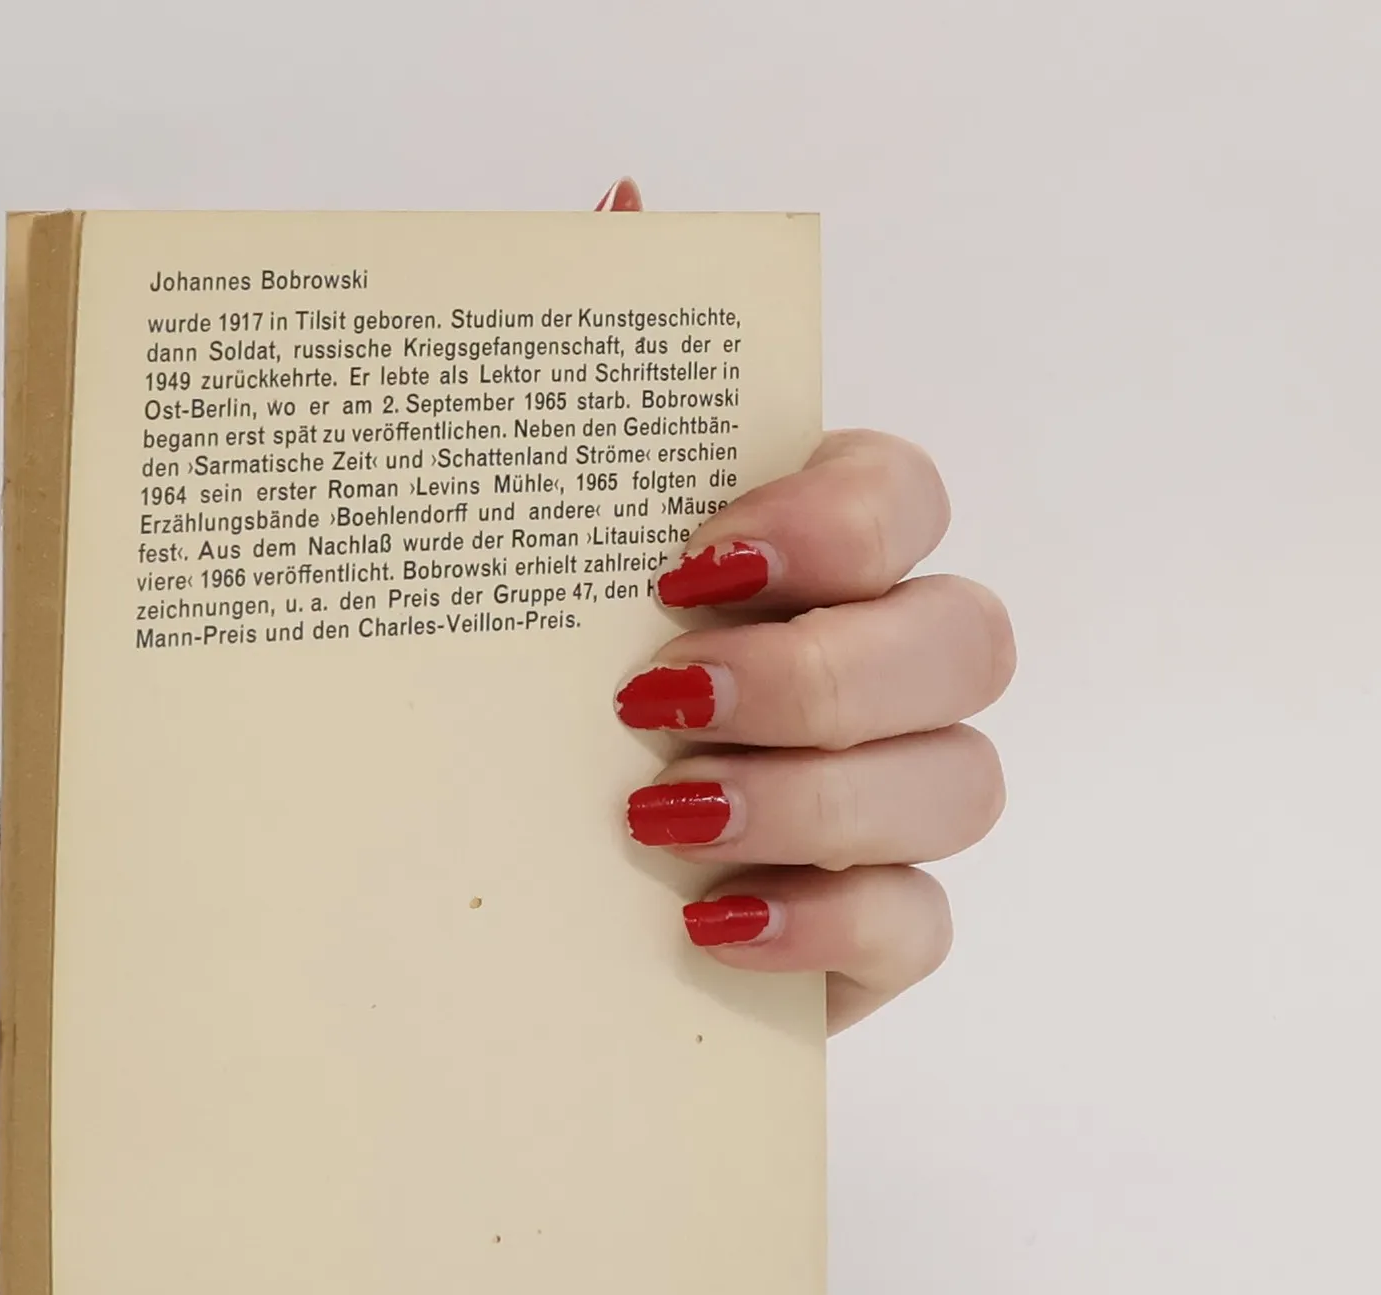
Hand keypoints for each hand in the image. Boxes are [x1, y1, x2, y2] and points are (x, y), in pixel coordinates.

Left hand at [598, 178, 1012, 1030]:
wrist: (490, 888)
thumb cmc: (524, 710)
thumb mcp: (521, 558)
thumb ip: (582, 395)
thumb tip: (623, 204)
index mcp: (806, 567)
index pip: (901, 496)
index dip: (830, 519)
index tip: (688, 562)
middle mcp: (878, 671)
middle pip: (965, 636)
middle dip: (821, 672)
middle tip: (659, 698)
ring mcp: (891, 805)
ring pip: (965, 781)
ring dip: (817, 798)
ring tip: (655, 816)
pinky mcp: (876, 927)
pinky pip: (921, 922)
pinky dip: (825, 923)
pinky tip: (708, 925)